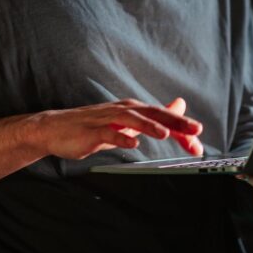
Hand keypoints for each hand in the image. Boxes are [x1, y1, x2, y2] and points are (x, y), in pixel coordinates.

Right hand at [34, 98, 202, 159]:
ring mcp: (106, 119)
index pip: (162, 117)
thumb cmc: (92, 127)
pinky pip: (108, 134)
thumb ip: (153, 116)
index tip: (197, 142)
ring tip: (164, 134)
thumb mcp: (126, 121)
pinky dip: (120, 138)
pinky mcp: (91, 131)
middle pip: (152, 113)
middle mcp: (122, 110)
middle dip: (174, 122)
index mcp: (132, 109)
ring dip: (149, 126)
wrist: (54, 129)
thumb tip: (178, 107)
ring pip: (131, 119)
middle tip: (194, 131)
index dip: (181, 129)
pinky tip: (132, 144)